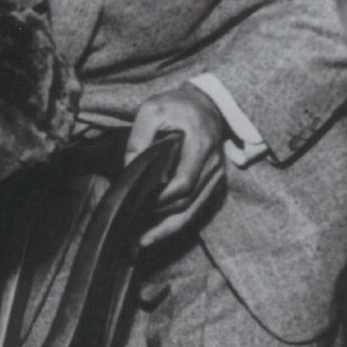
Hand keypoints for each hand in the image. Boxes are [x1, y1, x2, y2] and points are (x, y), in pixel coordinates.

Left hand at [124, 83, 227, 246]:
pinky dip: (178, 222)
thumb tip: (129, 168)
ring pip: (195, 211)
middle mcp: (214, 165)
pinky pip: (198, 208)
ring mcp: (217, 176)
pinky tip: (158, 231)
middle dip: (161, 220)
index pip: (184, 183)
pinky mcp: (215, 183)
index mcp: (201, 145)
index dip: (161, 199)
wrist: (207, 105)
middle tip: (133, 230)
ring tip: (142, 241)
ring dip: (169, 228)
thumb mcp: (152, 110)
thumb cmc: (177, 106)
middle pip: (188, 203)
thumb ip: (140, 137)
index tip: (138, 205)